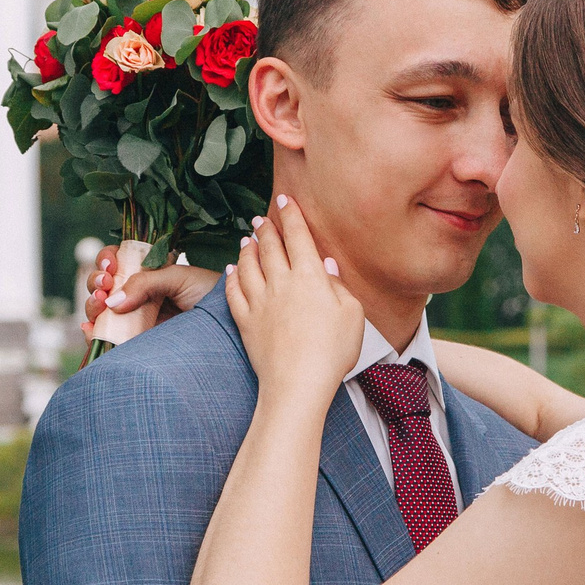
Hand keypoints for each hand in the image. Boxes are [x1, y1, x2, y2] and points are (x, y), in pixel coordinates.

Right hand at [84, 249, 220, 332]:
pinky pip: (107, 340)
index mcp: (147, 272)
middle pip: (102, 285)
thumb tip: (111, 301)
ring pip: (100, 311)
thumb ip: (145, 283)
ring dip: (92, 306)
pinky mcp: (135, 342)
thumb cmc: (210, 294)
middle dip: (96, 283)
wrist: (228, 325)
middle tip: (105, 285)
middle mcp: (137, 294)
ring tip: (99, 305)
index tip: (111, 266)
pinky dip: (92, 336)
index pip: (117, 261)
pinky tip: (90, 330)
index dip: (106, 261)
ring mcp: (134, 318)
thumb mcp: (179, 279)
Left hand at [224, 197, 363, 400]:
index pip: (298, 237)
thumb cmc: (332, 352)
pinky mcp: (245, 322)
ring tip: (248, 238)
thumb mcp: (352, 315)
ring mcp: (259, 302)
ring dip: (248, 248)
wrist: (297, 384)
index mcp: (310, 278)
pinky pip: (233, 292)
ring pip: (248, 265)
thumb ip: (340, 287)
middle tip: (261, 218)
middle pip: (270, 247)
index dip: (291, 215)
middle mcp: (281, 284)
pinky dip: (232, 277)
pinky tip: (232, 270)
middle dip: (266, 229)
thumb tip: (328, 266)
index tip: (286, 200)